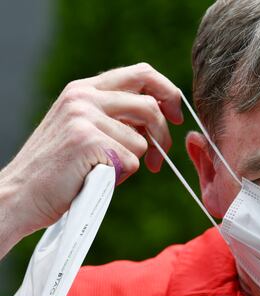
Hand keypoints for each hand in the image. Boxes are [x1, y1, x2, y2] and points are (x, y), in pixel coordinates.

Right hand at [0, 63, 182, 247]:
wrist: (21, 194)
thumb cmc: (59, 168)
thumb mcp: (84, 129)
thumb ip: (115, 117)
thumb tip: (159, 116)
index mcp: (85, 89)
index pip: (142, 73)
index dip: (168, 93)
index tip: (175, 116)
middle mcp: (84, 97)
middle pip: (150, 105)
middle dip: (163, 134)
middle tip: (159, 157)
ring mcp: (85, 117)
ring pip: (141, 140)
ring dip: (132, 162)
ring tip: (105, 171)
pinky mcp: (88, 140)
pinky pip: (131, 160)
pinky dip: (121, 176)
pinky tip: (96, 178)